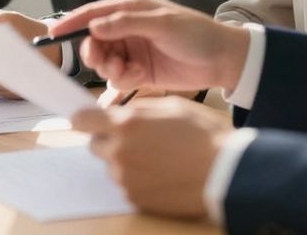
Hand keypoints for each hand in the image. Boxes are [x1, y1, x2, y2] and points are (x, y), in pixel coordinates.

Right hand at [49, 0, 248, 91]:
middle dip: (94, 53)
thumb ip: (126, 23)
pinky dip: (122, 79)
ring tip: (127, 71)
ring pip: (104, 62)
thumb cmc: (195, 33)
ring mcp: (132, 51)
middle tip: (102, 62)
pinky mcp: (140, 72)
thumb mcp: (162, 23)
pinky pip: (118, 77)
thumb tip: (95, 26)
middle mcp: (127, 29)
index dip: (72, 23)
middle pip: (94, 42)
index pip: (93, 14)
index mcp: (130, 10)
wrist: (222, 60)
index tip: (53, 34)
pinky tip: (138, 77)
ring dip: (109, 68)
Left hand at [73, 98, 234, 218]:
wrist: (225, 172)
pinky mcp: (134, 198)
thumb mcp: (171, 106)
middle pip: (94, 145)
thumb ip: (137, 109)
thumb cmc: (203, 135)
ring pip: (111, 166)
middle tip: (135, 138)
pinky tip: (160, 173)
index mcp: (127, 124)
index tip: (89, 119)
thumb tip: (116, 113)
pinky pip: (125, 184)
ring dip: (123, 160)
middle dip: (108, 140)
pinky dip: (136, 179)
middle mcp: (120, 152)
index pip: (81, 120)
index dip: (85, 119)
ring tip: (155, 157)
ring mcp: (126, 178)